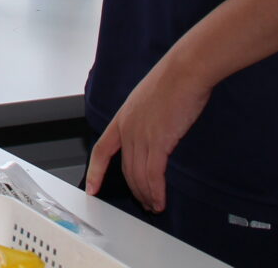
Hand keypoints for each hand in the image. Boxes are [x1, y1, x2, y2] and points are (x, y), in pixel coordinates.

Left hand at [84, 56, 212, 213]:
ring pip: (138, 175)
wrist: (184, 71)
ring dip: (146, 195)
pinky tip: (160, 200)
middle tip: (143, 203)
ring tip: (153, 206)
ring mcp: (141, 135)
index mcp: (122, 118)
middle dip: (134, 190)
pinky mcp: (158, 141)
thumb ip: (145, 119)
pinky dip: (156, 191)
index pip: (102, 150)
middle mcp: (127, 128)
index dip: (96, 171)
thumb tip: (152, 133)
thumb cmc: (172, 81)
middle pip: (125, 169)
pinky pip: (153, 174)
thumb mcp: (148, 100)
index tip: (92, 188)